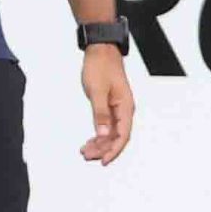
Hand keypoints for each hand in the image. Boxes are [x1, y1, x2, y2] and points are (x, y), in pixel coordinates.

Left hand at [80, 46, 134, 165]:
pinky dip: (98, 135)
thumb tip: (101, 133)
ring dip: (99, 144)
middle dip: (103, 149)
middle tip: (88, 156)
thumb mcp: (97, 91)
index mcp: (125, 106)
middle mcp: (124, 110)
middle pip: (116, 137)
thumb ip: (100, 114)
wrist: (101, 51)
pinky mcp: (110, 106)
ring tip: (85, 151)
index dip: (114, 150)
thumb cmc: (101, 66)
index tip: (104, 160)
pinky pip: (106, 126)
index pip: (122, 135)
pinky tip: (90, 141)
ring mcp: (117, 109)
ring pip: (111, 133)